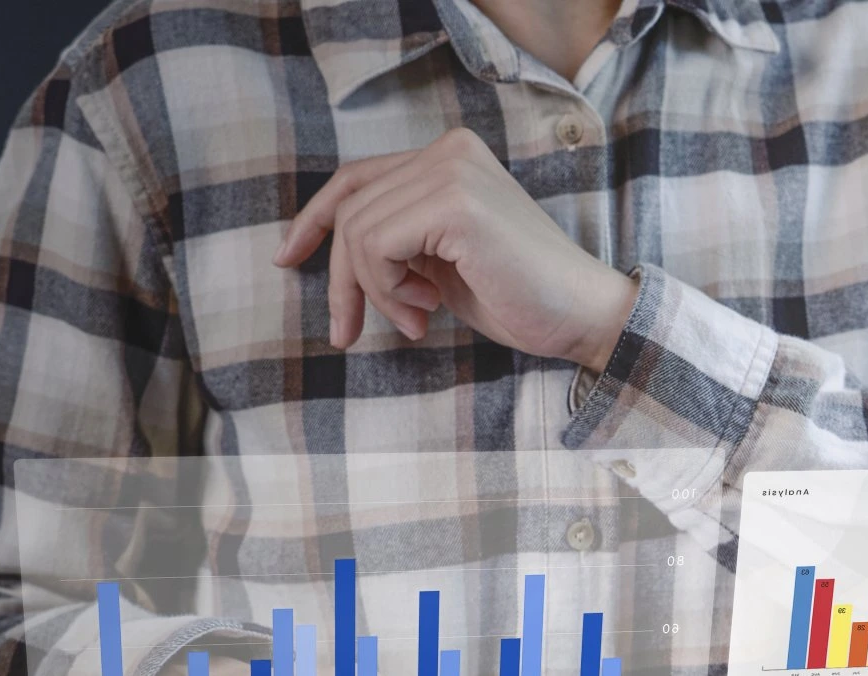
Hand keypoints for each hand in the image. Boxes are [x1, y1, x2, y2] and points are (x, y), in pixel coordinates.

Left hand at [274, 128, 637, 372]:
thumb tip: (329, 250)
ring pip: (357, 231)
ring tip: (414, 320)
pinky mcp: (455, 203)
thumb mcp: (439, 260)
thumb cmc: (517, 297)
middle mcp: (449, 150)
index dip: (313, 219)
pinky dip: (387, 290)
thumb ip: (397, 238)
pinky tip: (425, 312)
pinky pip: (376, 246)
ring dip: (374, 291)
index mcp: (448, 156)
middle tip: (350, 333)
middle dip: (342, 279)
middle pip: (349, 209)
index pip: (356, 179)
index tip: (287, 260)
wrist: (580, 317)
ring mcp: (453, 170)